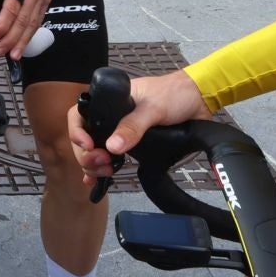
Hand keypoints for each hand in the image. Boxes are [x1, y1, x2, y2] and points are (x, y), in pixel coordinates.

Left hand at [0, 0, 49, 61]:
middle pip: (24, 20)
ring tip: (14, 54)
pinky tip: (24, 42)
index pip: (12, 7)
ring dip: (23, 40)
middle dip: (13, 38)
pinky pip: (39, 19)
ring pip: (34, 23)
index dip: (3, 24)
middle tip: (3, 50)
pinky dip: (31, 33)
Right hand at [67, 69, 211, 184]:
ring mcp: (120, 131)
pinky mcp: (132, 144)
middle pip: (84, 137)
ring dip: (93, 165)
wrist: (198, 100)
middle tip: (101, 164)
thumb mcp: (152, 109)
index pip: (79, 114)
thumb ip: (133, 127)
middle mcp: (110, 116)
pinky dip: (102, 170)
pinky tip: (96, 181)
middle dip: (86, 154)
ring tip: (105, 173)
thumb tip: (112, 146)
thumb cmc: (174, 94)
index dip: (77, 132)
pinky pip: (111, 157)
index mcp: (110, 101)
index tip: (89, 146)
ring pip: (94, 150)